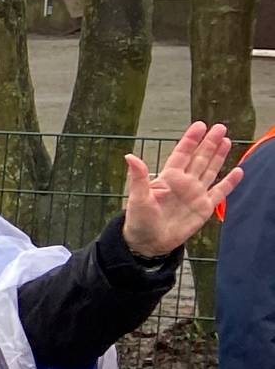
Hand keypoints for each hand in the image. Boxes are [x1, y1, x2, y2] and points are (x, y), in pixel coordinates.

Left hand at [121, 122, 241, 256]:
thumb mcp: (137, 198)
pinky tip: (238, 171)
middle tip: (220, 127)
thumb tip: (129, 156)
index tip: (200, 125)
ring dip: (219, 156)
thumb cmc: (139, 220)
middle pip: (200, 158)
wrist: (149, 242)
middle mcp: (184, 183)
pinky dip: (229, 182)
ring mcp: (195, 194)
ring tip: (227, 141)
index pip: (182, 154)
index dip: (191, 140)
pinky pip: (220, 192)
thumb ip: (138, 178)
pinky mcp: (204, 208)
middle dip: (209, 143)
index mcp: (168, 178)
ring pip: (211, 171)